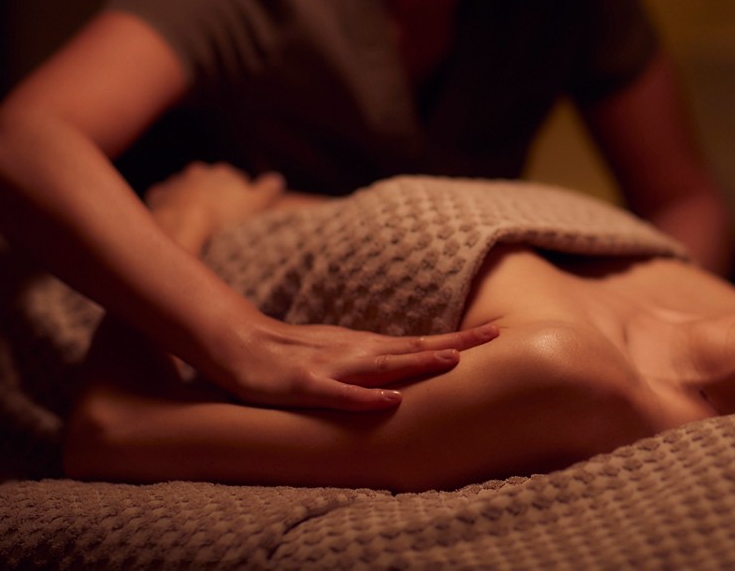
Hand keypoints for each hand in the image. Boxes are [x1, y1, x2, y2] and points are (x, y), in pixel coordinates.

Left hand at [146, 162, 284, 250]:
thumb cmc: (224, 215)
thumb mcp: (256, 203)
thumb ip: (268, 189)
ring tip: (194, 218)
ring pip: (185, 188)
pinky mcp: (158, 196)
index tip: (238, 209)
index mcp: (223, 173)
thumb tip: (278, 179)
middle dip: (212, 192)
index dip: (237, 193)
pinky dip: (169, 205)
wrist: (183, 223)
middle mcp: (198, 172)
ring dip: (189, 198)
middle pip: (208, 181)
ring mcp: (176, 183)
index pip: (233, 178)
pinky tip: (173, 218)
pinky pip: (164, 198)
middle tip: (217, 214)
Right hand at [212, 316, 501, 410]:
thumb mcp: (340, 353)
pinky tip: (391, 400)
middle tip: (493, 337)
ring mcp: (333, 367)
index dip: (457, 339)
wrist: (240, 345)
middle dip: (454, 343)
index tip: (494, 333)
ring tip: (453, 360)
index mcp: (367, 347)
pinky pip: (341, 394)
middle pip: (413, 347)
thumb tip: (406, 363)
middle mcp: (357, 352)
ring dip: (419, 362)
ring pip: (384, 365)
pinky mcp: (307, 385)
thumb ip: (372, 359)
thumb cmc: (293, 353)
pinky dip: (367, 396)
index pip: (419, 342)